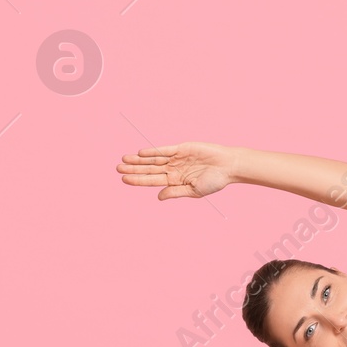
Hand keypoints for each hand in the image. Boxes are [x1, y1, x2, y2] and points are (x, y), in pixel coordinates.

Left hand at [116, 141, 235, 199]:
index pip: (152, 181)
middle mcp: (173, 169)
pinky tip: (141, 153)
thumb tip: (158, 197)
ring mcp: (177, 158)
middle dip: (133, 169)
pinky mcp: (182, 148)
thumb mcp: (194, 191)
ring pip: (154, 159)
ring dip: (139, 159)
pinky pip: (165, 150)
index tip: (124, 179)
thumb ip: (176, 192)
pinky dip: (153, 151)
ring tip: (124, 159)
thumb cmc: (215, 181)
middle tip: (117, 168)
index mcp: (175, 181)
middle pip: (149, 169)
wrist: (229, 166)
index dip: (138, 180)